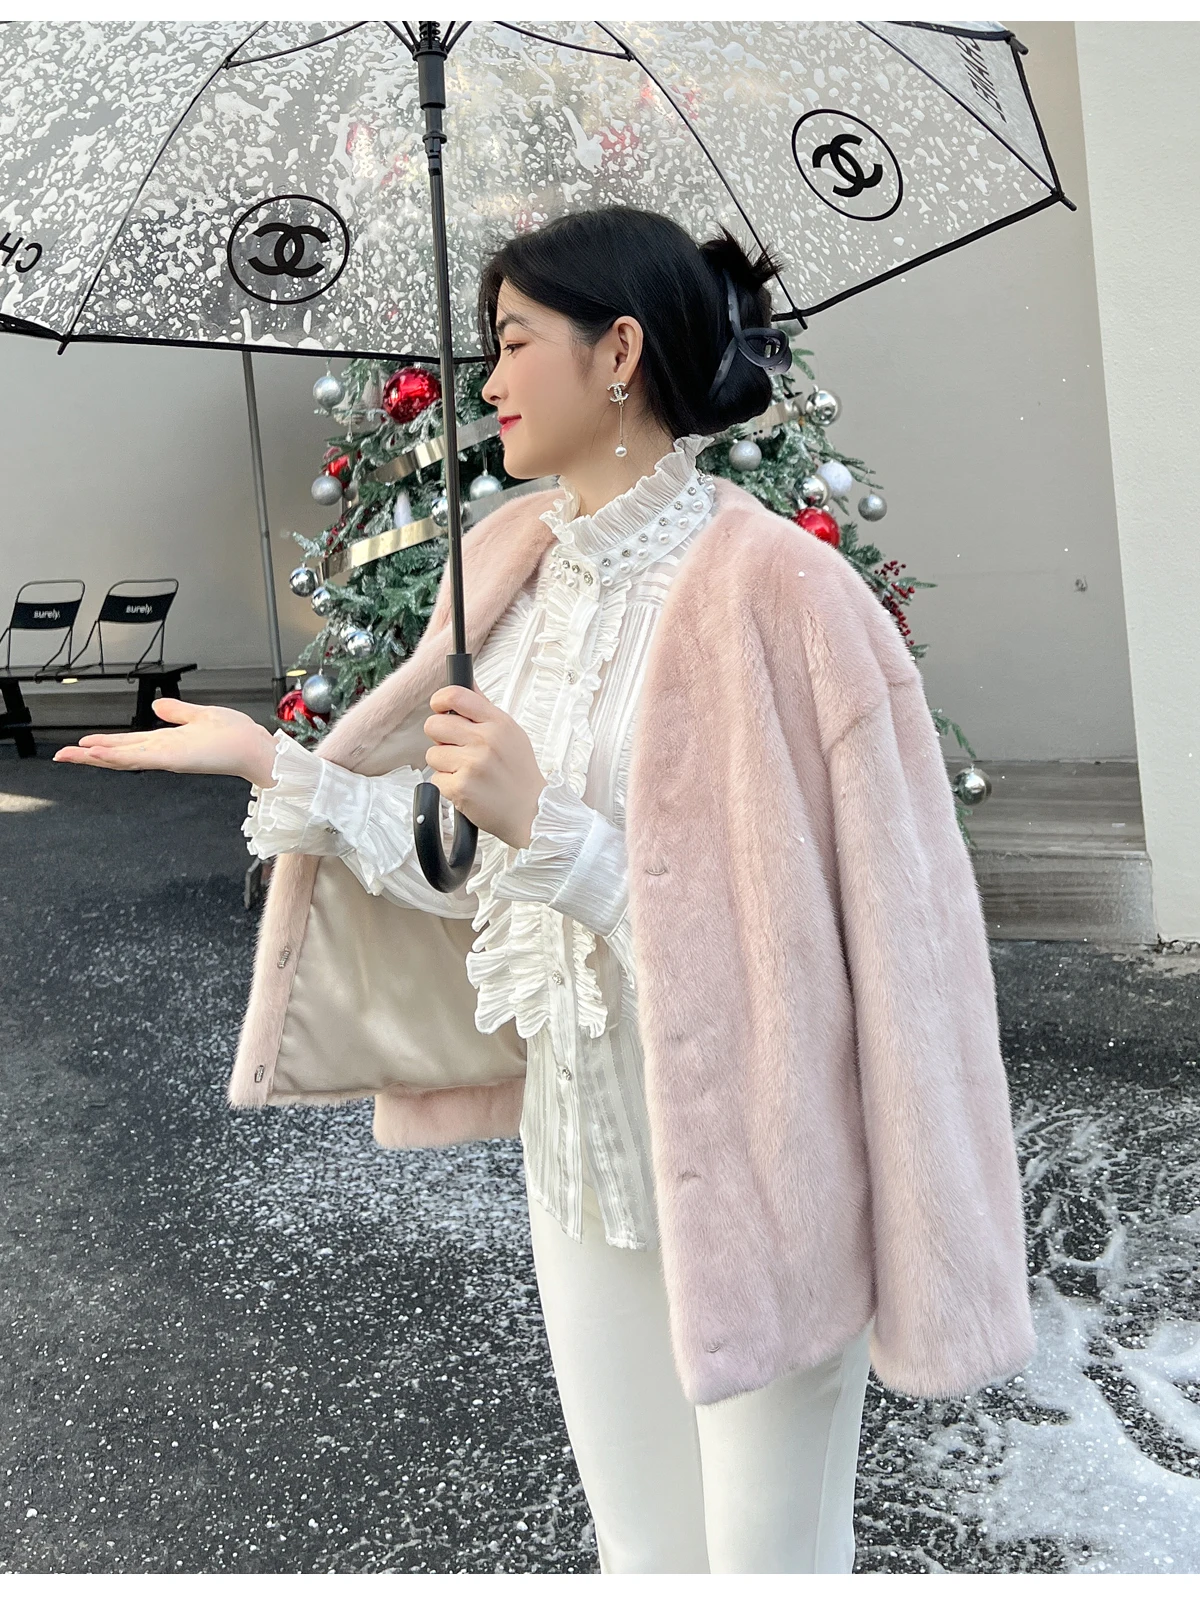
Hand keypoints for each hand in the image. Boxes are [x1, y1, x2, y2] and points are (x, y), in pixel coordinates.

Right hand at [52, 699, 278, 786]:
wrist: (254, 747)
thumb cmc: (235, 735)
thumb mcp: (199, 715)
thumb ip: (177, 712)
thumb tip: (157, 706)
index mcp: (167, 741)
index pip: (128, 743)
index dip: (103, 744)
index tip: (80, 744)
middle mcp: (163, 751)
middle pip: (119, 753)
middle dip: (89, 755)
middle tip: (61, 756)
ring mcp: (167, 757)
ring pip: (124, 757)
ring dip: (97, 756)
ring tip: (72, 754)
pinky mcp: (175, 760)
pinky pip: (142, 758)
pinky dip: (120, 757)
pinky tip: (101, 755)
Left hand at [424, 685, 546, 849]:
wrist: (532, 812)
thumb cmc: (520, 774)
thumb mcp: (511, 733)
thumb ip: (484, 708)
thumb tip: (468, 682)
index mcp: (497, 723)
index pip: (456, 695)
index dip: (439, 700)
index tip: (439, 708)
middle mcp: (484, 741)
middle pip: (434, 724)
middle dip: (439, 737)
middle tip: (456, 748)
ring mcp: (471, 765)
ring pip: (432, 754)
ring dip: (444, 765)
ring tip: (467, 772)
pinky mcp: (460, 788)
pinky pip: (435, 779)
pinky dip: (448, 786)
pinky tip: (467, 787)